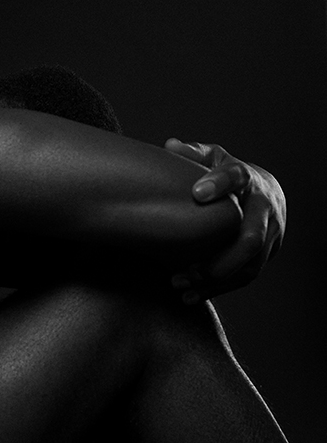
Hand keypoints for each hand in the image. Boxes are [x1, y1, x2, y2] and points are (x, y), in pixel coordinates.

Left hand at [164, 138, 285, 302]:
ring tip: (180, 284)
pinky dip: (218, 289)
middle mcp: (264, 205)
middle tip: (184, 269)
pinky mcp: (268, 252)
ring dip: (215, 279)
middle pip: (250, 237)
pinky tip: (190, 296)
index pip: (237, 177)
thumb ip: (191, 154)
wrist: (262, 192)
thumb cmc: (225, 173)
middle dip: (218, 258)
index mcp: (246, 178)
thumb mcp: (210, 158)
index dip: (219, 184)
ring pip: (250, 264)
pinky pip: (246, 276)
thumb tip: (170, 147)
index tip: (197, 192)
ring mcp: (271, 231)